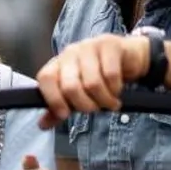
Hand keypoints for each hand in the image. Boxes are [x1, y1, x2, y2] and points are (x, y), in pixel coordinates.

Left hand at [35, 33, 151, 128]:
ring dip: (103, 100)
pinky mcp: (110, 44)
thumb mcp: (77, 93)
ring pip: (92, 83)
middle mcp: (70, 53)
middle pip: (70, 86)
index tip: (65, 114)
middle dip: (84, 105)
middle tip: (95, 108)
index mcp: (57, 64)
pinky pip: (111, 75)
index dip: (53, 99)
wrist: (128, 56)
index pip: (46, 79)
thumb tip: (43, 124)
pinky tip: (116, 90)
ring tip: (109, 102)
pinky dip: (115, 89)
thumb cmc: (98, 76)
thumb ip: (59, 108)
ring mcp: (89, 46)